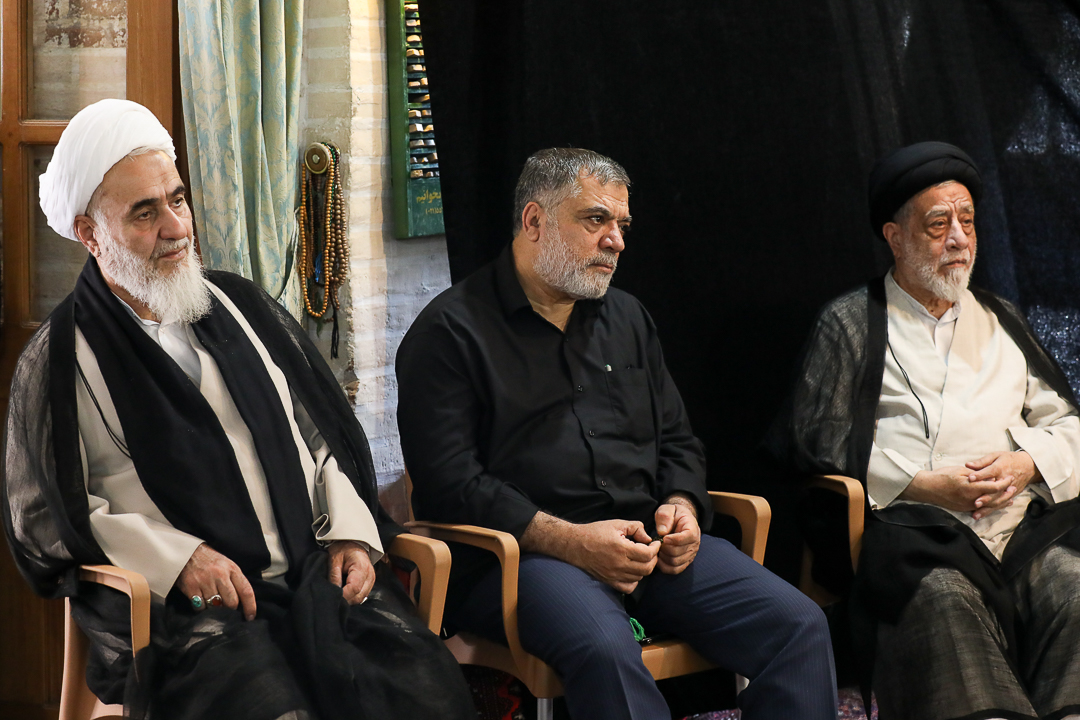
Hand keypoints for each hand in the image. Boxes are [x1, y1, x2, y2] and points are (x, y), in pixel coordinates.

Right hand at [175, 543, 256, 619]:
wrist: (186, 552)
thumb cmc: (210, 560)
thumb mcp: (227, 565)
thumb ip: (235, 581)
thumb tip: (242, 602)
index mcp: (232, 569)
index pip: (246, 591)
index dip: (250, 607)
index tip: (250, 617)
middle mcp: (220, 575)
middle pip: (231, 602)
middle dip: (230, 610)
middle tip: (227, 609)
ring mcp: (205, 581)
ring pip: (216, 607)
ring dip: (215, 610)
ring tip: (212, 603)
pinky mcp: (191, 587)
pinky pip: (200, 607)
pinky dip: (202, 608)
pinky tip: (201, 601)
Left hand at [328, 540, 375, 603]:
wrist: (353, 543)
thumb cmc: (343, 549)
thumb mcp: (334, 559)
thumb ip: (334, 576)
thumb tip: (333, 592)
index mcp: (361, 567)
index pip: (354, 588)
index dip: (343, 596)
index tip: (332, 598)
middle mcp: (370, 576)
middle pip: (358, 597)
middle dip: (345, 600)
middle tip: (333, 598)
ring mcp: (371, 580)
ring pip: (360, 599)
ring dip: (349, 600)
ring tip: (338, 596)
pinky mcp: (370, 583)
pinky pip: (362, 595)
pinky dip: (353, 597)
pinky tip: (345, 593)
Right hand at [567, 519, 660, 593]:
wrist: (574, 545)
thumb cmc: (595, 532)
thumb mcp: (616, 523)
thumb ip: (636, 527)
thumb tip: (648, 538)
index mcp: (621, 548)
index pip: (648, 554)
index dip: (656, 548)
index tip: (655, 543)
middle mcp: (619, 564)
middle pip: (647, 568)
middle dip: (653, 559)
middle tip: (651, 551)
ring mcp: (614, 575)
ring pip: (640, 577)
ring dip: (644, 568)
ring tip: (640, 559)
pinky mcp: (609, 581)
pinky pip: (628, 587)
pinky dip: (634, 580)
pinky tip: (632, 571)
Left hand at [654, 503, 700, 573]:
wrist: (679, 521)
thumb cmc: (673, 514)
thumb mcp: (667, 509)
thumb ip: (665, 516)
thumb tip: (662, 532)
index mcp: (692, 528)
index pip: (688, 537)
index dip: (674, 539)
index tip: (663, 537)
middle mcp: (695, 543)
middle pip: (678, 552)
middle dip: (663, 548)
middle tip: (657, 542)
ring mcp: (691, 554)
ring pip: (675, 562)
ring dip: (663, 557)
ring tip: (658, 548)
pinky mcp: (685, 562)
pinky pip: (675, 570)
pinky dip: (664, 566)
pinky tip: (659, 558)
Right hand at [901, 460, 1027, 518]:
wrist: (927, 488)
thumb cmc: (942, 476)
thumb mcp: (960, 471)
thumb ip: (976, 474)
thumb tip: (989, 477)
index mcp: (971, 487)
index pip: (994, 486)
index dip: (1004, 482)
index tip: (1010, 478)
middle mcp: (971, 499)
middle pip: (994, 499)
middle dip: (1006, 494)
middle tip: (1014, 488)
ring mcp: (967, 506)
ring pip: (989, 506)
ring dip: (1000, 502)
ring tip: (1009, 499)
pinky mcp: (963, 509)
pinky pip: (981, 509)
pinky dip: (990, 506)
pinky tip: (994, 504)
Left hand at [965, 451, 1039, 519]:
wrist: (1029, 466)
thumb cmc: (1008, 459)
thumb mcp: (996, 456)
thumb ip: (982, 461)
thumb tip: (967, 464)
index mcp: (1000, 468)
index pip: (990, 471)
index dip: (980, 475)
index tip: (970, 478)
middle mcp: (1005, 480)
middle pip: (995, 490)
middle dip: (986, 497)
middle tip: (975, 503)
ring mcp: (1009, 489)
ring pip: (998, 500)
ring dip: (987, 508)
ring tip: (976, 514)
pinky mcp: (1011, 495)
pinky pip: (1001, 503)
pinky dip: (992, 509)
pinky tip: (982, 515)